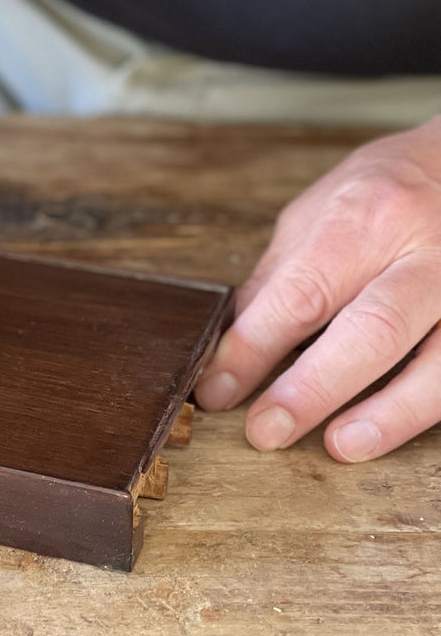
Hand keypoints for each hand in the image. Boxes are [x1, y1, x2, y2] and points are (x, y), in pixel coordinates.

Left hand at [196, 115, 440, 461]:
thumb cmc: (388, 189)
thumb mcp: (318, 213)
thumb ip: (280, 278)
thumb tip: (232, 343)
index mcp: (364, 221)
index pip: (301, 294)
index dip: (252, 349)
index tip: (217, 389)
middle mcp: (425, 253)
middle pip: (371, 329)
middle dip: (313, 388)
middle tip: (266, 430)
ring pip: (439, 362)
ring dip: (387, 413)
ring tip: (339, 446)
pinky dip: (427, 406)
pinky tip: (394, 427)